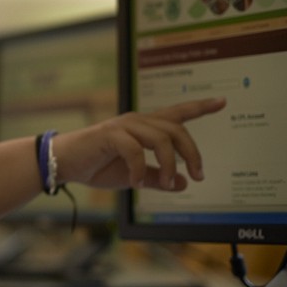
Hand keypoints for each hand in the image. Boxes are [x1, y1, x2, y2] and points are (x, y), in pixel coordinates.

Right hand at [55, 97, 225, 190]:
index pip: (177, 114)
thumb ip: (156, 178)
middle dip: (192, 153)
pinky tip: (135, 183)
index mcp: (144, 128)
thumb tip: (182, 183)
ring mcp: (123, 126)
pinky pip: (135, 151)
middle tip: (198, 175)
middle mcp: (137, 121)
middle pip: (177, 130)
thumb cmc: (96, 166)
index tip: (221, 102)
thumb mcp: (132, 176)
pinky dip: (139, 170)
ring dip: (169, 164)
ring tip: (166, 183)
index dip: (200, 107)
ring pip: (161, 139)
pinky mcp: (110, 135)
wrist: (64, 163)